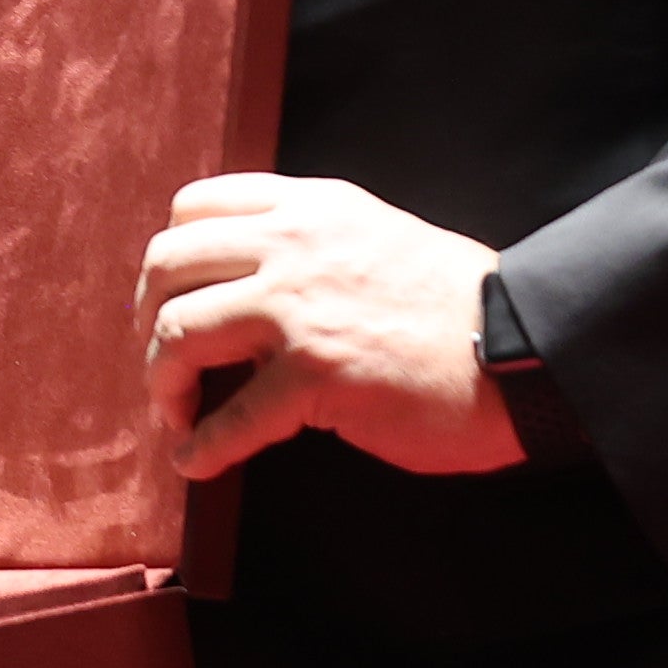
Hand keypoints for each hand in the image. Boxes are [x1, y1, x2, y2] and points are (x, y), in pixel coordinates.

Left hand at [139, 174, 521, 478]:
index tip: (171, 300)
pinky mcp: (317, 375)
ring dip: (161, 382)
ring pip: (179, 331)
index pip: (193, 206)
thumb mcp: (371, 239)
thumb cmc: (452, 307)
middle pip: (168, 263)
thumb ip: (307, 247)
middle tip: (163, 362)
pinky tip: (197, 461)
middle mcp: (294, 244)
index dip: (168, 260)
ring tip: (175, 414)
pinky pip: (229, 417)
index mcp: (309, 206)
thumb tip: (240, 289)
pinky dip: (200, 447)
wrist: (520, 351)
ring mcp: (302, 308)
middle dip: (146, 319)